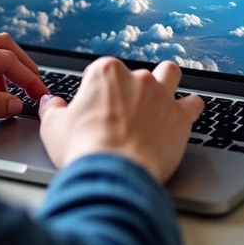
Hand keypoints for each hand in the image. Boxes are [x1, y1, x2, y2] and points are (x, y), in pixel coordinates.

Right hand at [39, 57, 203, 183]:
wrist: (114, 174)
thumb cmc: (83, 149)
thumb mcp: (53, 128)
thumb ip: (52, 110)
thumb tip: (50, 103)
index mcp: (105, 73)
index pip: (101, 70)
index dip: (96, 89)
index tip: (95, 105)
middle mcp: (136, 78)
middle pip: (136, 73)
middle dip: (132, 87)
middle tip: (125, 109)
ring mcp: (161, 95)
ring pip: (170, 74)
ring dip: (167, 81)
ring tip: (161, 96)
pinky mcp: (180, 117)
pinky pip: (194, 103)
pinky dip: (190, 107)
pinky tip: (185, 114)